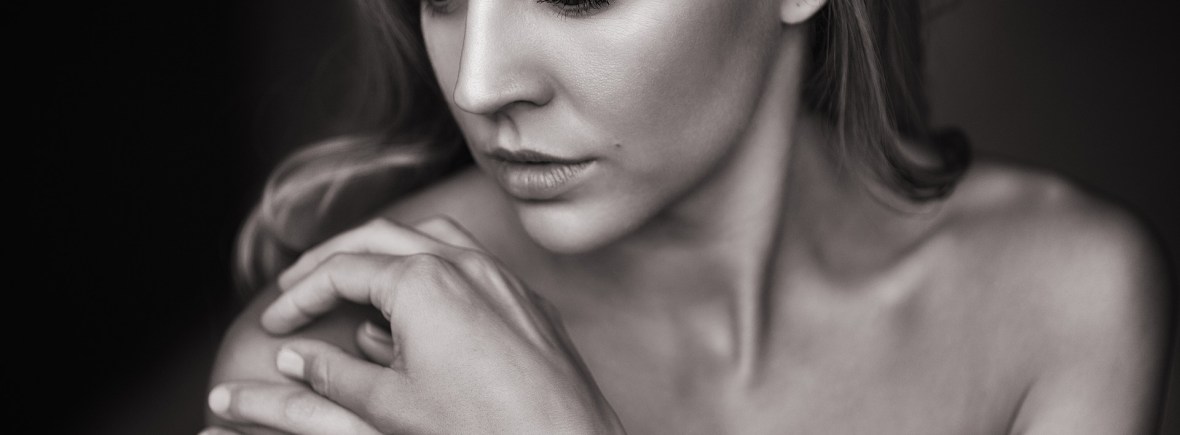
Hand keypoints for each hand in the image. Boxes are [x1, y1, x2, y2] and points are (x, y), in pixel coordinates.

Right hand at [207, 216, 624, 433]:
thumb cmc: (482, 430)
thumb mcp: (389, 406)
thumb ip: (335, 374)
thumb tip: (295, 356)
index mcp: (422, 281)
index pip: (341, 273)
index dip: (299, 297)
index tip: (275, 323)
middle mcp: (464, 264)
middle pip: (379, 237)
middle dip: (332, 259)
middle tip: (298, 285)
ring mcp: (502, 277)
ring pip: (431, 237)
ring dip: (386, 250)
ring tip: (356, 278)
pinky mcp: (527, 301)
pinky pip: (472, 264)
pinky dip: (433, 268)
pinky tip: (421, 306)